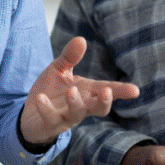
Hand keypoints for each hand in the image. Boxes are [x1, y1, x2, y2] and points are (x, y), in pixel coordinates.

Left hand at [19, 37, 138, 144]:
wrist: (29, 115)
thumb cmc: (50, 92)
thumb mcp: (59, 70)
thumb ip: (70, 57)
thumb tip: (81, 39)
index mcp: (86, 93)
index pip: (106, 90)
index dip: (120, 91)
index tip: (135, 90)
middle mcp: (80, 107)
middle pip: (98, 108)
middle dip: (104, 102)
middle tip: (107, 92)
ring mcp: (65, 117)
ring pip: (76, 114)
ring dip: (75, 103)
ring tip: (71, 91)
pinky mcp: (49, 125)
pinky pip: (50, 118)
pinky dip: (46, 108)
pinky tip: (41, 98)